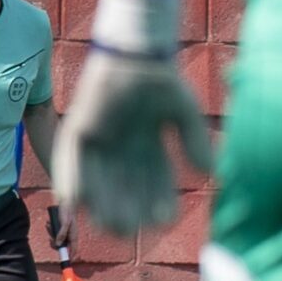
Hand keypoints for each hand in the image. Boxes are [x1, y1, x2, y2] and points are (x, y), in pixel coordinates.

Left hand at [45, 200, 75, 253]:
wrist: (65, 203)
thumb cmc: (67, 212)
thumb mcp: (64, 223)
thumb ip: (61, 234)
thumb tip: (58, 244)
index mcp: (74, 235)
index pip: (74, 250)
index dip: (70, 256)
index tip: (66, 262)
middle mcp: (70, 235)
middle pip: (63, 246)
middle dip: (55, 244)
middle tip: (50, 240)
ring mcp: (65, 232)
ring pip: (57, 239)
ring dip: (51, 234)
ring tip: (48, 226)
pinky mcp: (61, 228)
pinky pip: (54, 233)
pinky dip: (50, 229)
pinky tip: (48, 223)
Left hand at [56, 49, 214, 237]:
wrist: (135, 51)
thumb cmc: (161, 78)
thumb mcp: (184, 114)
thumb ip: (195, 142)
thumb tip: (211, 173)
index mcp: (148, 147)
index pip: (155, 184)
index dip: (159, 203)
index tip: (165, 219)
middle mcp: (121, 149)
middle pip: (125, 190)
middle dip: (130, 212)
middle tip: (134, 229)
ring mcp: (97, 141)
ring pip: (98, 183)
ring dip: (103, 205)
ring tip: (111, 224)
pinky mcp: (77, 130)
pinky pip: (70, 163)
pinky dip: (71, 182)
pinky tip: (76, 203)